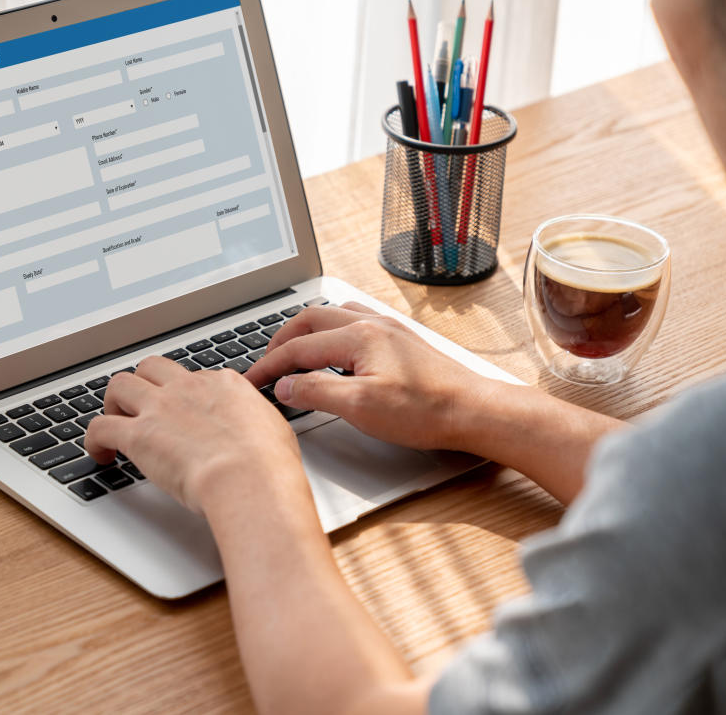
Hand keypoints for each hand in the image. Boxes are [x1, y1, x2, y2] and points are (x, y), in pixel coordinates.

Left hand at [85, 356, 303, 514]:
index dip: (183, 395)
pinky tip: (101, 454)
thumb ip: (256, 422)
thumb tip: (256, 430)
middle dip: (143, 384)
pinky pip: (99, 426)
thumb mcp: (273, 429)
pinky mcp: (137, 435)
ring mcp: (160, 408)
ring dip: (114, 404)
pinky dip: (94, 439)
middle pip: (151, 367)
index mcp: (223, 385)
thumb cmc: (268, 464)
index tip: (182, 413)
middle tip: (141, 408)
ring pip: (119, 385)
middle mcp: (188, 388)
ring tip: (115, 425)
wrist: (248, 478)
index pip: (193, 378)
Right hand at [244, 302, 504, 451]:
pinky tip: (332, 346)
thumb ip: (317, 393)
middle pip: (309, 320)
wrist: (474, 410)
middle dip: (280, 340)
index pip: (298, 348)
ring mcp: (387, 329)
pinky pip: (352, 320)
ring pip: (331, 315)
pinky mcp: (399, 339)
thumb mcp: (361, 408)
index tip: (251, 381)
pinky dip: (329, 330)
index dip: (269, 366)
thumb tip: (285, 386)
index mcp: (357, 337)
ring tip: (290, 351)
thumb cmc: (426, 410)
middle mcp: (371, 324)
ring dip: (304, 330)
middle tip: (264, 363)